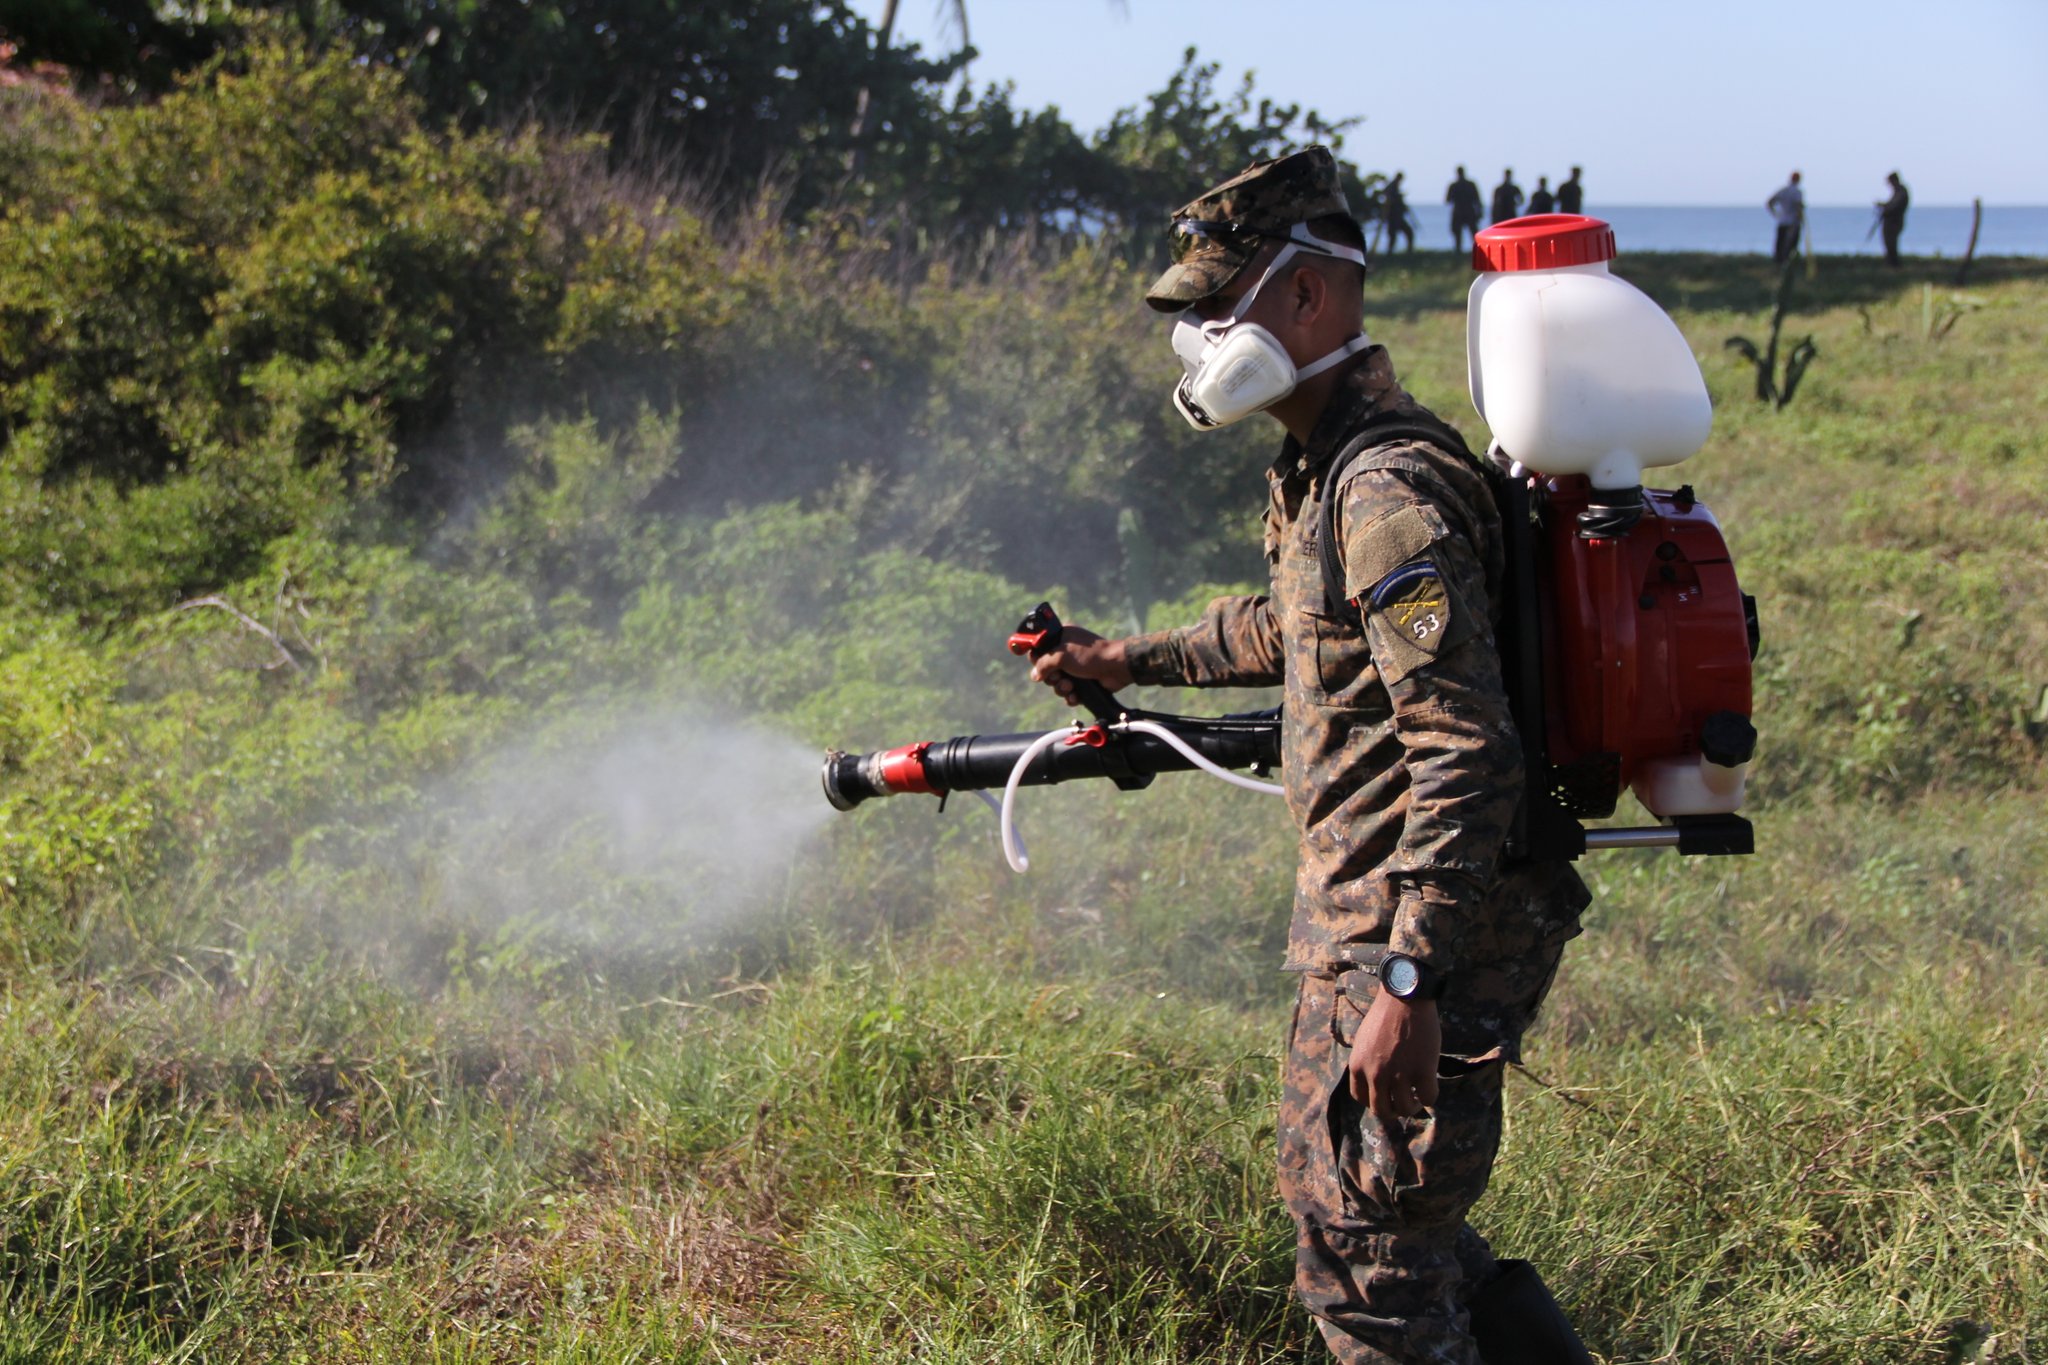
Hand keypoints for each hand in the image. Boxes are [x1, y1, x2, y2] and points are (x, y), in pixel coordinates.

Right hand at [1026, 625, 1133, 706]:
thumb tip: (1034, 675)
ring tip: (1071, 686)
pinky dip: (1072, 696)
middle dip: (1052, 678)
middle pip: (1047, 670)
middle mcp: (1067, 653)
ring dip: (1062, 688)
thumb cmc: (1091, 655)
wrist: (1116, 667)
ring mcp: (1076, 668)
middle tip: (1060, 677)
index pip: (1040, 649)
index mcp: (1061, 638)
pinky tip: (1076, 696)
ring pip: (1058, 684)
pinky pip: (1069, 693)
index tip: (1038, 667)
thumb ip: (1043, 664)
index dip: (1037, 660)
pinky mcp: (1083, 682)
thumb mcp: (1061, 655)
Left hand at [1347, 988, 1440, 1121]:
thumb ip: (1366, 1062)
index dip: (1373, 1101)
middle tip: (1402, 1105)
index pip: (1360, 1098)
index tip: (1384, 1098)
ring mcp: (1399, 1074)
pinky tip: (1429, 1087)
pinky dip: (1429, 1097)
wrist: (1405, 998)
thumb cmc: (1385, 1015)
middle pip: (1382, 1110)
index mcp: (1357, 1066)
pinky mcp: (1422, 1071)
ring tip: (1416, 1098)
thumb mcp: (1364, 1041)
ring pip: (1405, 1108)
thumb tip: (1374, 1083)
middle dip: (1393, 1111)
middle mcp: (1375, 1074)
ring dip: (1412, 1106)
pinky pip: (1427, 1098)